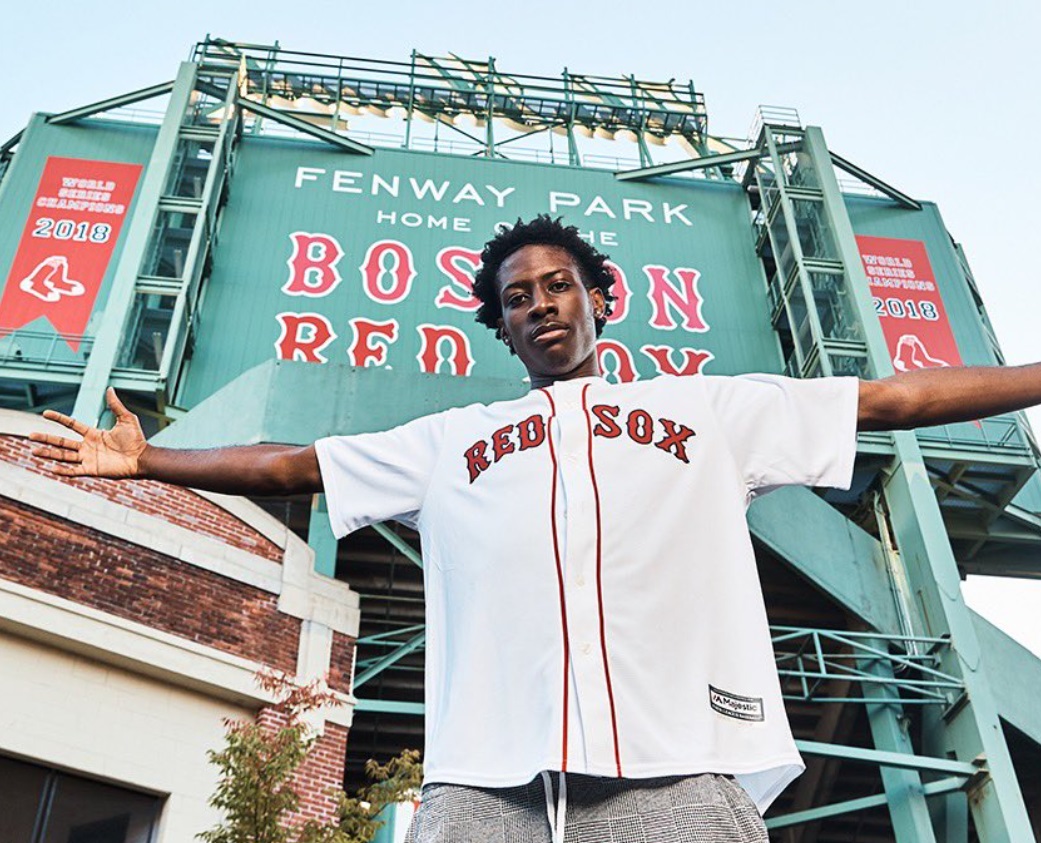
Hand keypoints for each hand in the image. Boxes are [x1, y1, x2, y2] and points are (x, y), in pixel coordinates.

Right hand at [30, 387, 147, 477]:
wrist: (142, 458)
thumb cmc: (137, 440)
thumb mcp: (126, 419)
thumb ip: (115, 405)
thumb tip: (110, 388)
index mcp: (93, 433)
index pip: (71, 425)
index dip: (58, 419)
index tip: (44, 414)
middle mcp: (87, 446)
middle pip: (62, 442)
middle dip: (46, 439)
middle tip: (31, 436)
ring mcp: (88, 458)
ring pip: (63, 456)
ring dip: (48, 454)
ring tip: (33, 452)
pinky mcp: (92, 470)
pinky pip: (74, 471)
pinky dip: (64, 471)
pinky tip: (52, 469)